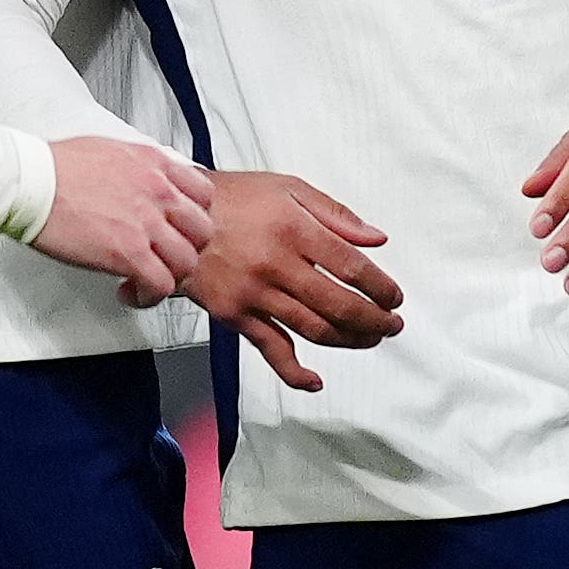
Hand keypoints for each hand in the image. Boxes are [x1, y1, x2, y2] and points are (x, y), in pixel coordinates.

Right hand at [28, 138, 217, 304]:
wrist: (31, 181)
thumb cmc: (55, 166)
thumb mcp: (111, 149)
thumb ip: (137, 164)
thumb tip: (141, 176)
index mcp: (154, 164)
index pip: (204, 193)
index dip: (195, 215)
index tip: (181, 226)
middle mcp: (157, 192)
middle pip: (203, 230)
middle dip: (187, 248)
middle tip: (167, 256)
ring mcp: (146, 223)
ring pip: (187, 262)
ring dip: (170, 275)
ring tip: (149, 279)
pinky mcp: (128, 252)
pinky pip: (161, 285)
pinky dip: (149, 295)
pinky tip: (131, 291)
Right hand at [185, 170, 404, 391]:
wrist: (175, 217)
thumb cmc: (232, 199)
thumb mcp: (287, 187)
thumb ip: (335, 213)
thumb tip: (375, 238)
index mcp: (295, 229)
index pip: (352, 267)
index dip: (381, 287)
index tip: (394, 297)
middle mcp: (277, 264)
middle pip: (339, 304)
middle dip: (375, 320)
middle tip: (392, 324)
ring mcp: (255, 294)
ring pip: (314, 329)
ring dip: (350, 340)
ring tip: (370, 339)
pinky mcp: (236, 315)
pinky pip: (271, 349)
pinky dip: (294, 371)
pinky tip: (315, 380)